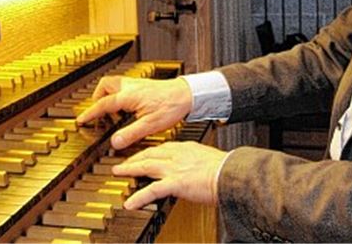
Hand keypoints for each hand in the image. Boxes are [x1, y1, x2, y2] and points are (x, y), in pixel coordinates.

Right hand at [75, 76, 191, 149]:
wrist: (188, 94)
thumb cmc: (172, 106)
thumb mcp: (150, 125)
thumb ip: (130, 134)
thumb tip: (115, 142)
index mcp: (128, 96)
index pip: (103, 104)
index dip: (90, 113)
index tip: (81, 120)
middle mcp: (130, 87)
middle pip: (104, 85)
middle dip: (97, 97)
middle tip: (96, 110)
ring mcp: (137, 84)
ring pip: (114, 83)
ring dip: (107, 93)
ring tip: (109, 108)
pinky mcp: (144, 84)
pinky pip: (124, 85)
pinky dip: (119, 93)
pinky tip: (126, 105)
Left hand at [112, 141, 226, 208]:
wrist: (232, 174)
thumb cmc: (226, 169)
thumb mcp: (208, 158)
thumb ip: (196, 162)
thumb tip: (193, 169)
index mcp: (186, 148)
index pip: (161, 148)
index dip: (148, 151)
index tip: (141, 153)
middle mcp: (178, 155)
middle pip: (149, 154)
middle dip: (134, 158)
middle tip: (122, 161)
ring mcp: (175, 168)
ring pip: (146, 166)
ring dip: (129, 169)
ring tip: (118, 172)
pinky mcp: (175, 183)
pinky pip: (152, 190)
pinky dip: (139, 197)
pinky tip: (130, 203)